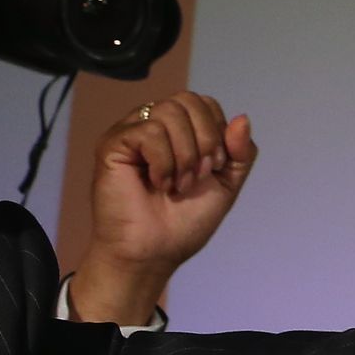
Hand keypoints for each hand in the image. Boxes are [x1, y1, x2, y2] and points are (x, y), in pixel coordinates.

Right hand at [68, 92, 256, 324]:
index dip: (216, 131)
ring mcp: (130, 132)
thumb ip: (240, 152)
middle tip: (196, 177)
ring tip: (176, 186)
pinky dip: (163, 162)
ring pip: (168, 112)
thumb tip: (242, 118)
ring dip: (183, 156)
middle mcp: (152, 124)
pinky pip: (148, 131)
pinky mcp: (113, 144)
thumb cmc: (182, 224)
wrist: (154, 254)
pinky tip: (157, 184)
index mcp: (178, 130)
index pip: (204, 102)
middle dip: (204, 140)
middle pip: (187, 100)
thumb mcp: (226, 185)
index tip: (213, 168)